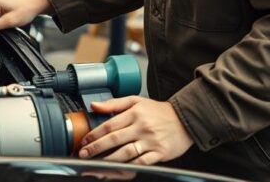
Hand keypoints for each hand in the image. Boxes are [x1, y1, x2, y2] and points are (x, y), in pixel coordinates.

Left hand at [78, 97, 193, 165]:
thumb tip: (94, 106)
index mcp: (135, 113)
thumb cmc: (158, 111)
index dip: (95, 134)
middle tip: (84, 154)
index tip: (84, 140)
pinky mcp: (160, 153)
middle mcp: (142, 127)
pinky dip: (129, 166)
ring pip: (126, 152)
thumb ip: (114, 103)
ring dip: (109, 159)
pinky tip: (118, 169)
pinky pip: (142, 162)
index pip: (110, 124)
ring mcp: (151, 141)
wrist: (185, 119)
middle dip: (96, 148)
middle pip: (114, 139)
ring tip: (96, 164)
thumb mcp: (136, 101)